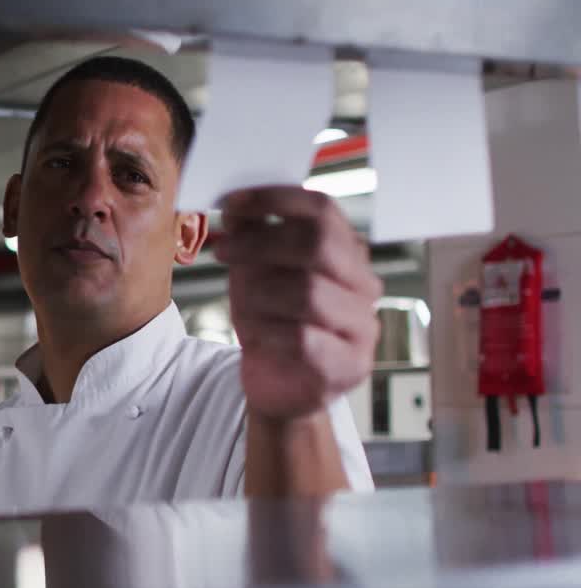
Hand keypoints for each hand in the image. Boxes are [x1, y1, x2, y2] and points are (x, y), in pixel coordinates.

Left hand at [215, 186, 381, 421]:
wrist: (278, 387)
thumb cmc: (272, 323)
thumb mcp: (254, 273)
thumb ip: (252, 238)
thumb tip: (237, 207)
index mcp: (347, 253)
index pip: (322, 211)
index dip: (275, 200)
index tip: (230, 203)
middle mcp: (364, 285)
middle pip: (319, 244)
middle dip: (260, 243)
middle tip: (223, 251)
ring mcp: (363, 326)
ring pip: (309, 292)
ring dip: (259, 295)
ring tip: (240, 307)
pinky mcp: (350, 364)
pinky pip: (304, 338)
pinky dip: (268, 332)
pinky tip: (256, 338)